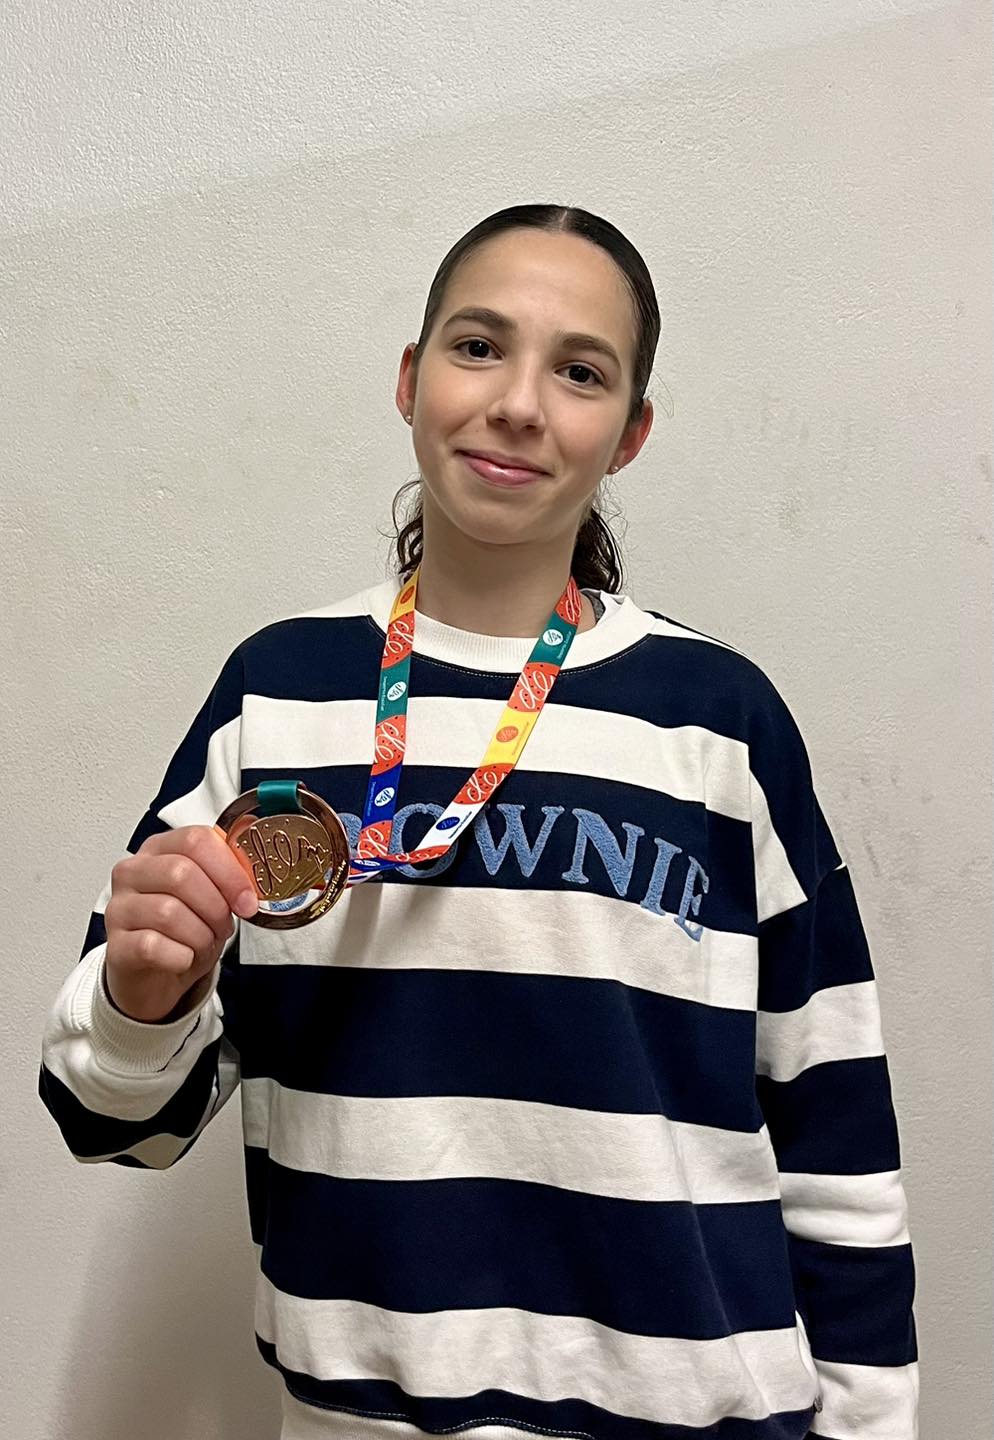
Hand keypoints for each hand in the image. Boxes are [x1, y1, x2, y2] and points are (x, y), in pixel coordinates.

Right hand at [103, 825, 256, 1022]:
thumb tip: (256, 877)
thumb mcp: (212, 897)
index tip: (247, 900)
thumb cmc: (185, 931)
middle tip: (224, 926)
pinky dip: (181, 957)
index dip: (229, 871)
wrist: (156, 977)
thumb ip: (230, 878)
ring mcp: (119, 908)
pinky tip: (183, 958)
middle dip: (215, 906)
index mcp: (160, 849)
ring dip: (200, 935)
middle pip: (180, 873)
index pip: (195, 840)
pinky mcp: (115, 946)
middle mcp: (132, 872)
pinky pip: (152, 946)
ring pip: (168, 912)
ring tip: (203, 943)